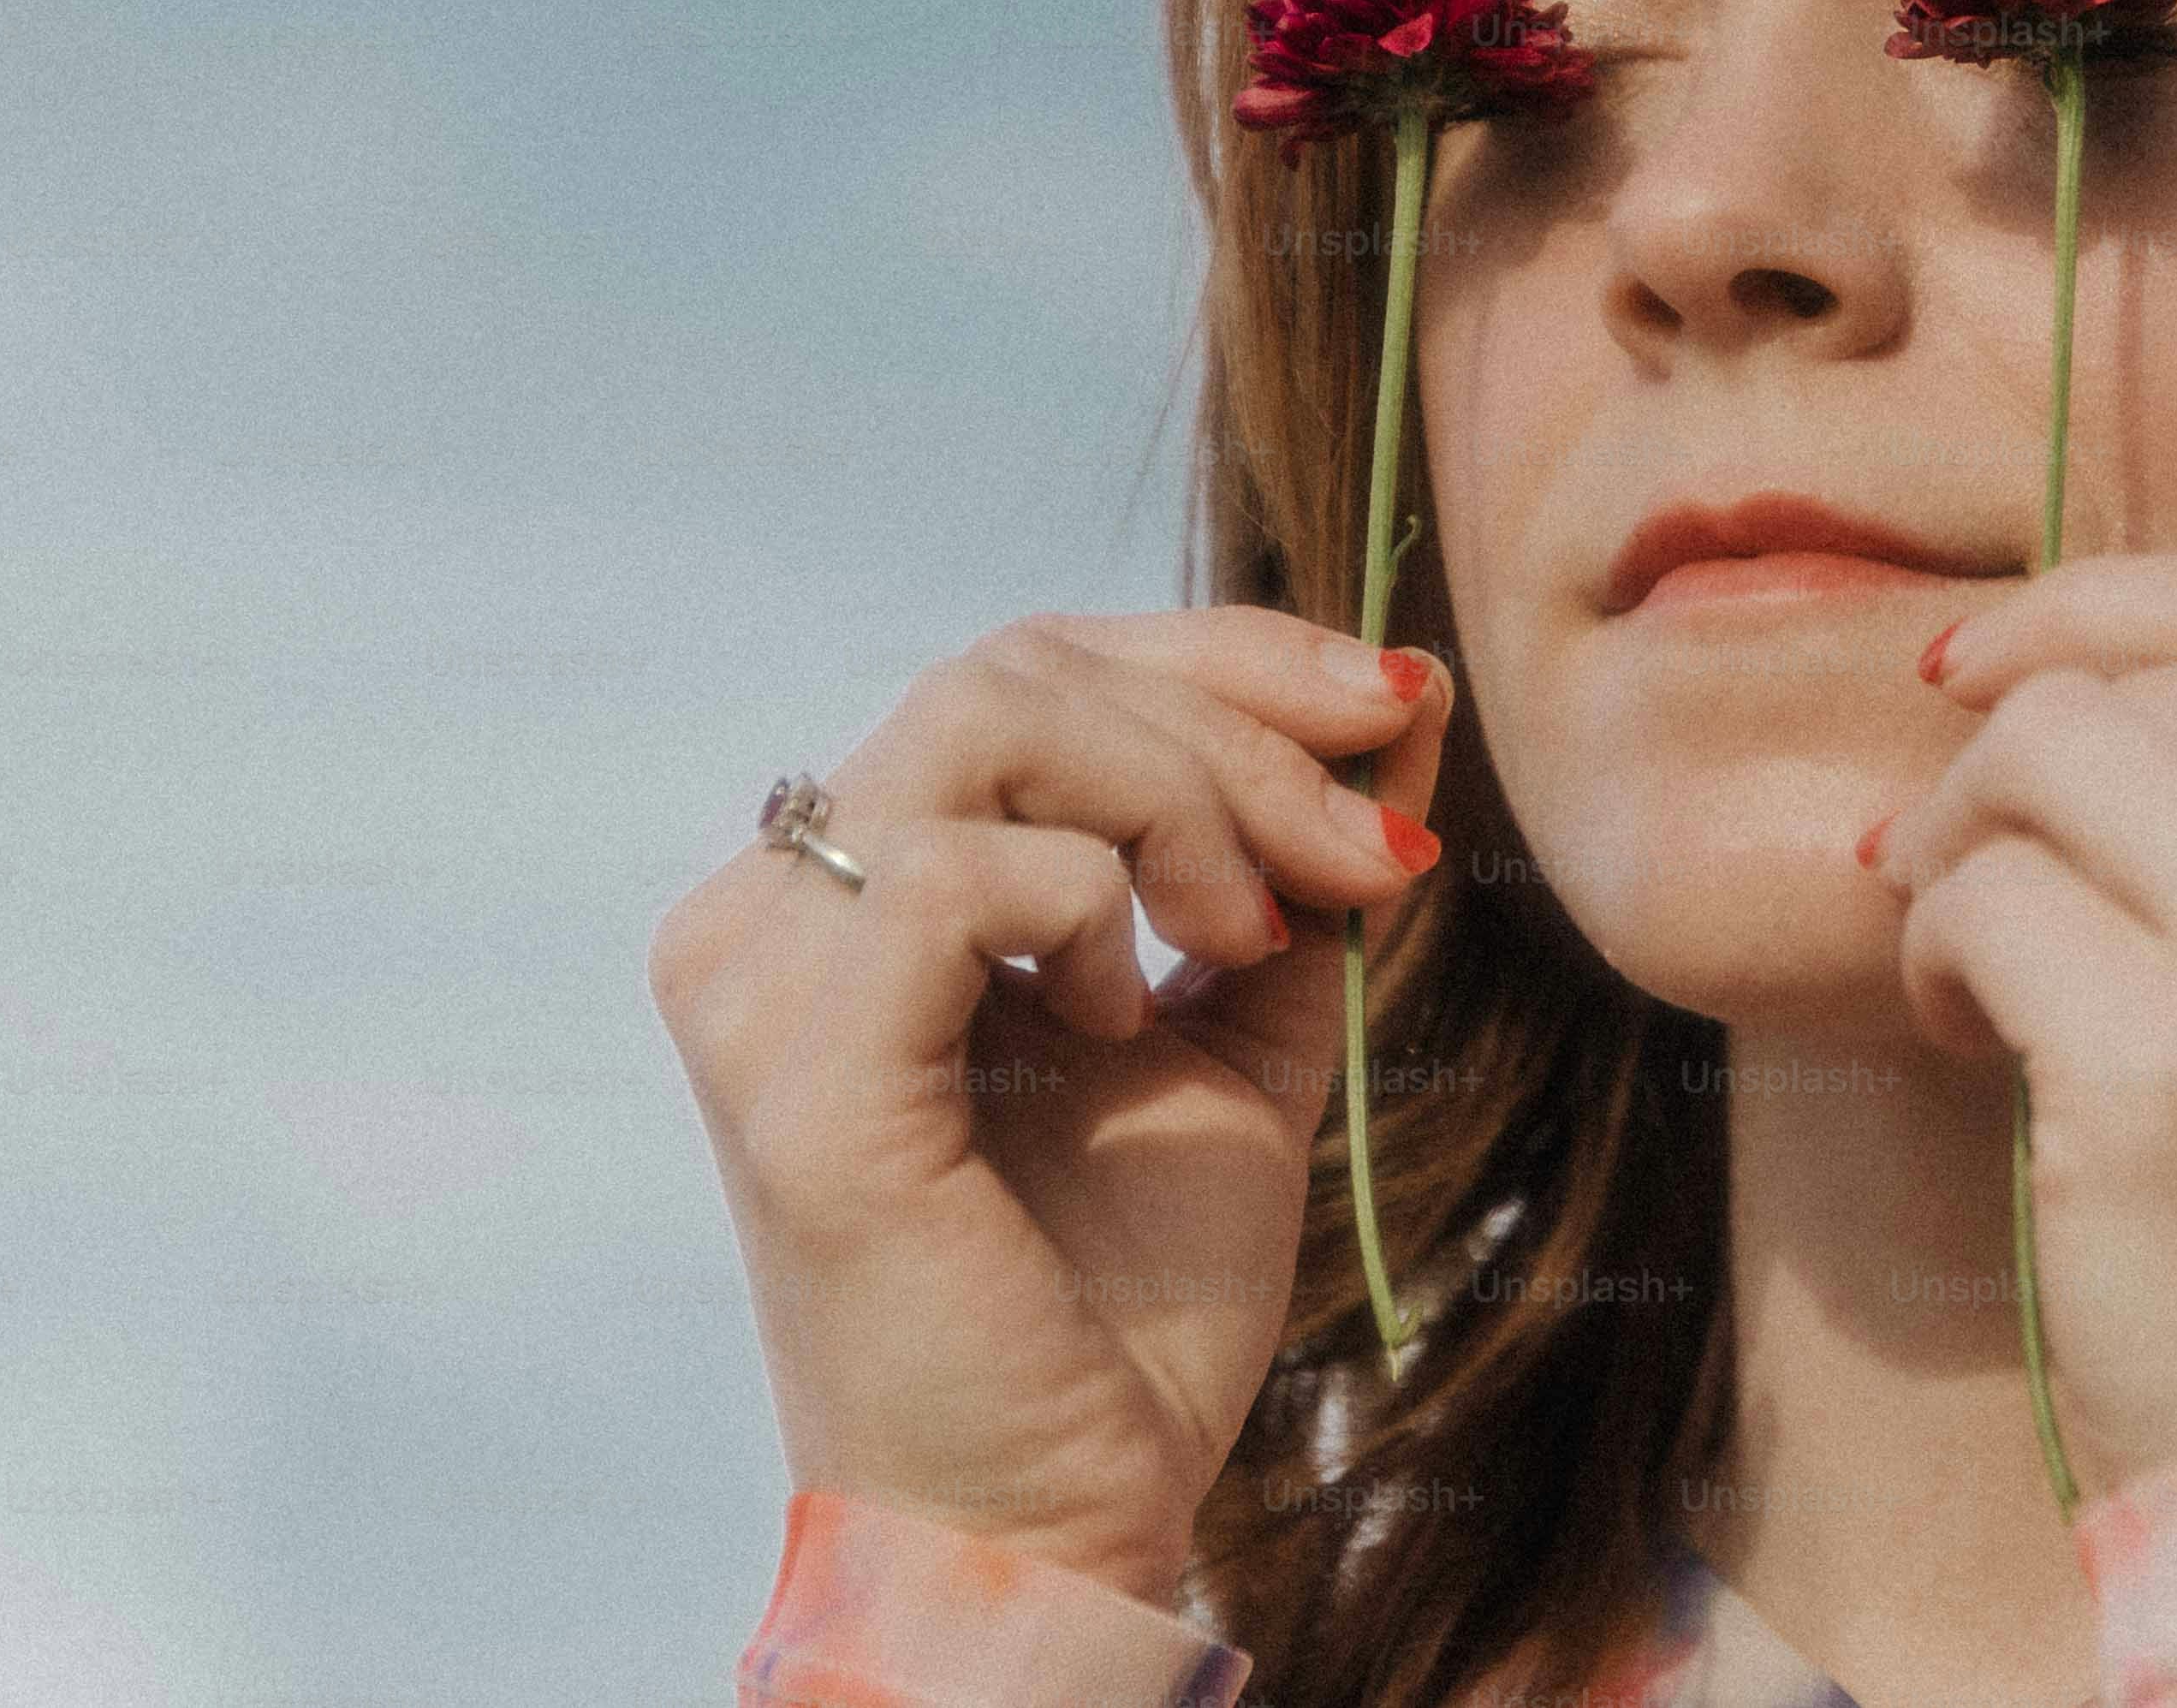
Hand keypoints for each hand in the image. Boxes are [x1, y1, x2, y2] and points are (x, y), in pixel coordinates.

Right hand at [646, 608, 1452, 1607]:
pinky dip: (1094, 906)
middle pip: (1019, 666)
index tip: (1395, 715)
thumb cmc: (1126, 1303)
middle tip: (1369, 859)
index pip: (1035, 668)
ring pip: (987, 719)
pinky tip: (1131, 1018)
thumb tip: (1411, 684)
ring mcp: (765, 983)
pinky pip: (959, 873)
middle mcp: (781, 913)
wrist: (1071, 1518)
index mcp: (865, 895)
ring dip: (1184, 798)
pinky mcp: (798, 1074)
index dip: (1228, 658)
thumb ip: (1306, 862)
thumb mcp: (1250, 1027)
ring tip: (1255, 936)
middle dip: (1239, 725)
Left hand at [1867, 540, 2176, 1498]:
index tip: (1985, 671)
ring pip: (2039, 754)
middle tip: (1981, 885)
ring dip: (1959, 850)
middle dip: (2009, 765)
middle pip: (2130, 676)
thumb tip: (2090, 640)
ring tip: (1984, 968)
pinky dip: (1936, 960)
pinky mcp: (2175, 1062)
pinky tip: (1981, 1045)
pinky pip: (1977, 902)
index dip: (2091, 608)